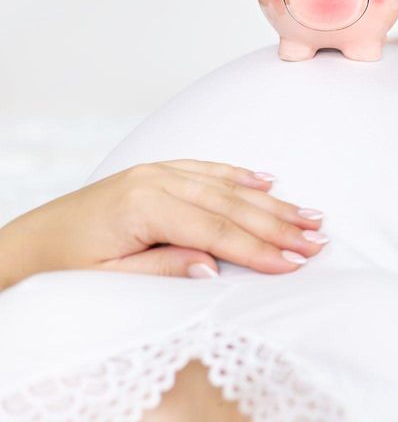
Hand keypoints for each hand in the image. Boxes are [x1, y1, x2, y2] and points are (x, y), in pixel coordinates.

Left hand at [0, 160, 328, 288]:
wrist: (29, 243)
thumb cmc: (64, 266)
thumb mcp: (109, 279)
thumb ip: (164, 268)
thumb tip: (213, 268)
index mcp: (142, 207)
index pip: (216, 230)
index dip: (259, 248)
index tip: (294, 262)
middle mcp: (154, 180)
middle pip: (231, 205)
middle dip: (279, 224)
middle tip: (317, 239)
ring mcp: (157, 171)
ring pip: (227, 185)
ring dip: (272, 202)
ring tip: (310, 215)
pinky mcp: (157, 170)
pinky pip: (208, 168)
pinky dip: (241, 175)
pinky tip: (269, 181)